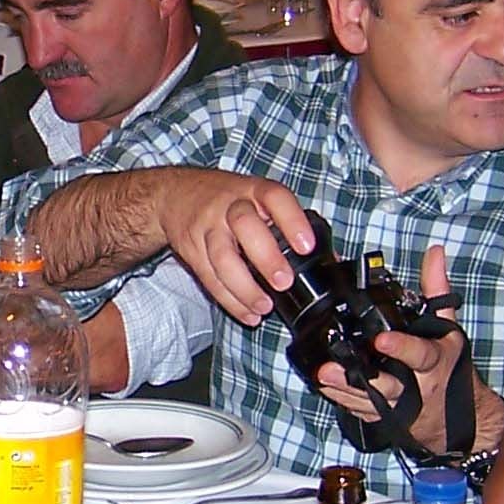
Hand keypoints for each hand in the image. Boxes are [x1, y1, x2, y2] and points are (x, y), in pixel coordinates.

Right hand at [149, 171, 320, 324]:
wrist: (174, 195)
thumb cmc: (226, 199)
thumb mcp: (256, 197)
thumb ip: (287, 223)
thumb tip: (329, 259)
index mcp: (253, 190)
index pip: (274, 197)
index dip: (292, 220)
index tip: (306, 246)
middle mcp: (228, 206)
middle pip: (244, 226)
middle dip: (265, 257)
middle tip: (283, 282)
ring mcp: (206, 228)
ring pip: (222, 257)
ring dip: (244, 287)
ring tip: (264, 307)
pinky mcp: (191, 250)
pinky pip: (209, 278)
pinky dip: (229, 300)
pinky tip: (247, 312)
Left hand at [309, 246, 491, 445]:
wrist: (457, 417)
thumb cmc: (451, 369)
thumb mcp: (448, 329)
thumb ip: (436, 290)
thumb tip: (435, 253)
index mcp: (434, 361)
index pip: (419, 354)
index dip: (401, 347)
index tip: (381, 339)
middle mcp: (416, 386)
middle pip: (387, 385)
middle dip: (358, 379)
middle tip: (329, 369)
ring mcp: (400, 405)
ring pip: (368, 401)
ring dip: (342, 390)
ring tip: (321, 376)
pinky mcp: (386, 418)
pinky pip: (362, 411)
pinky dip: (344, 401)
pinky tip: (326, 388)